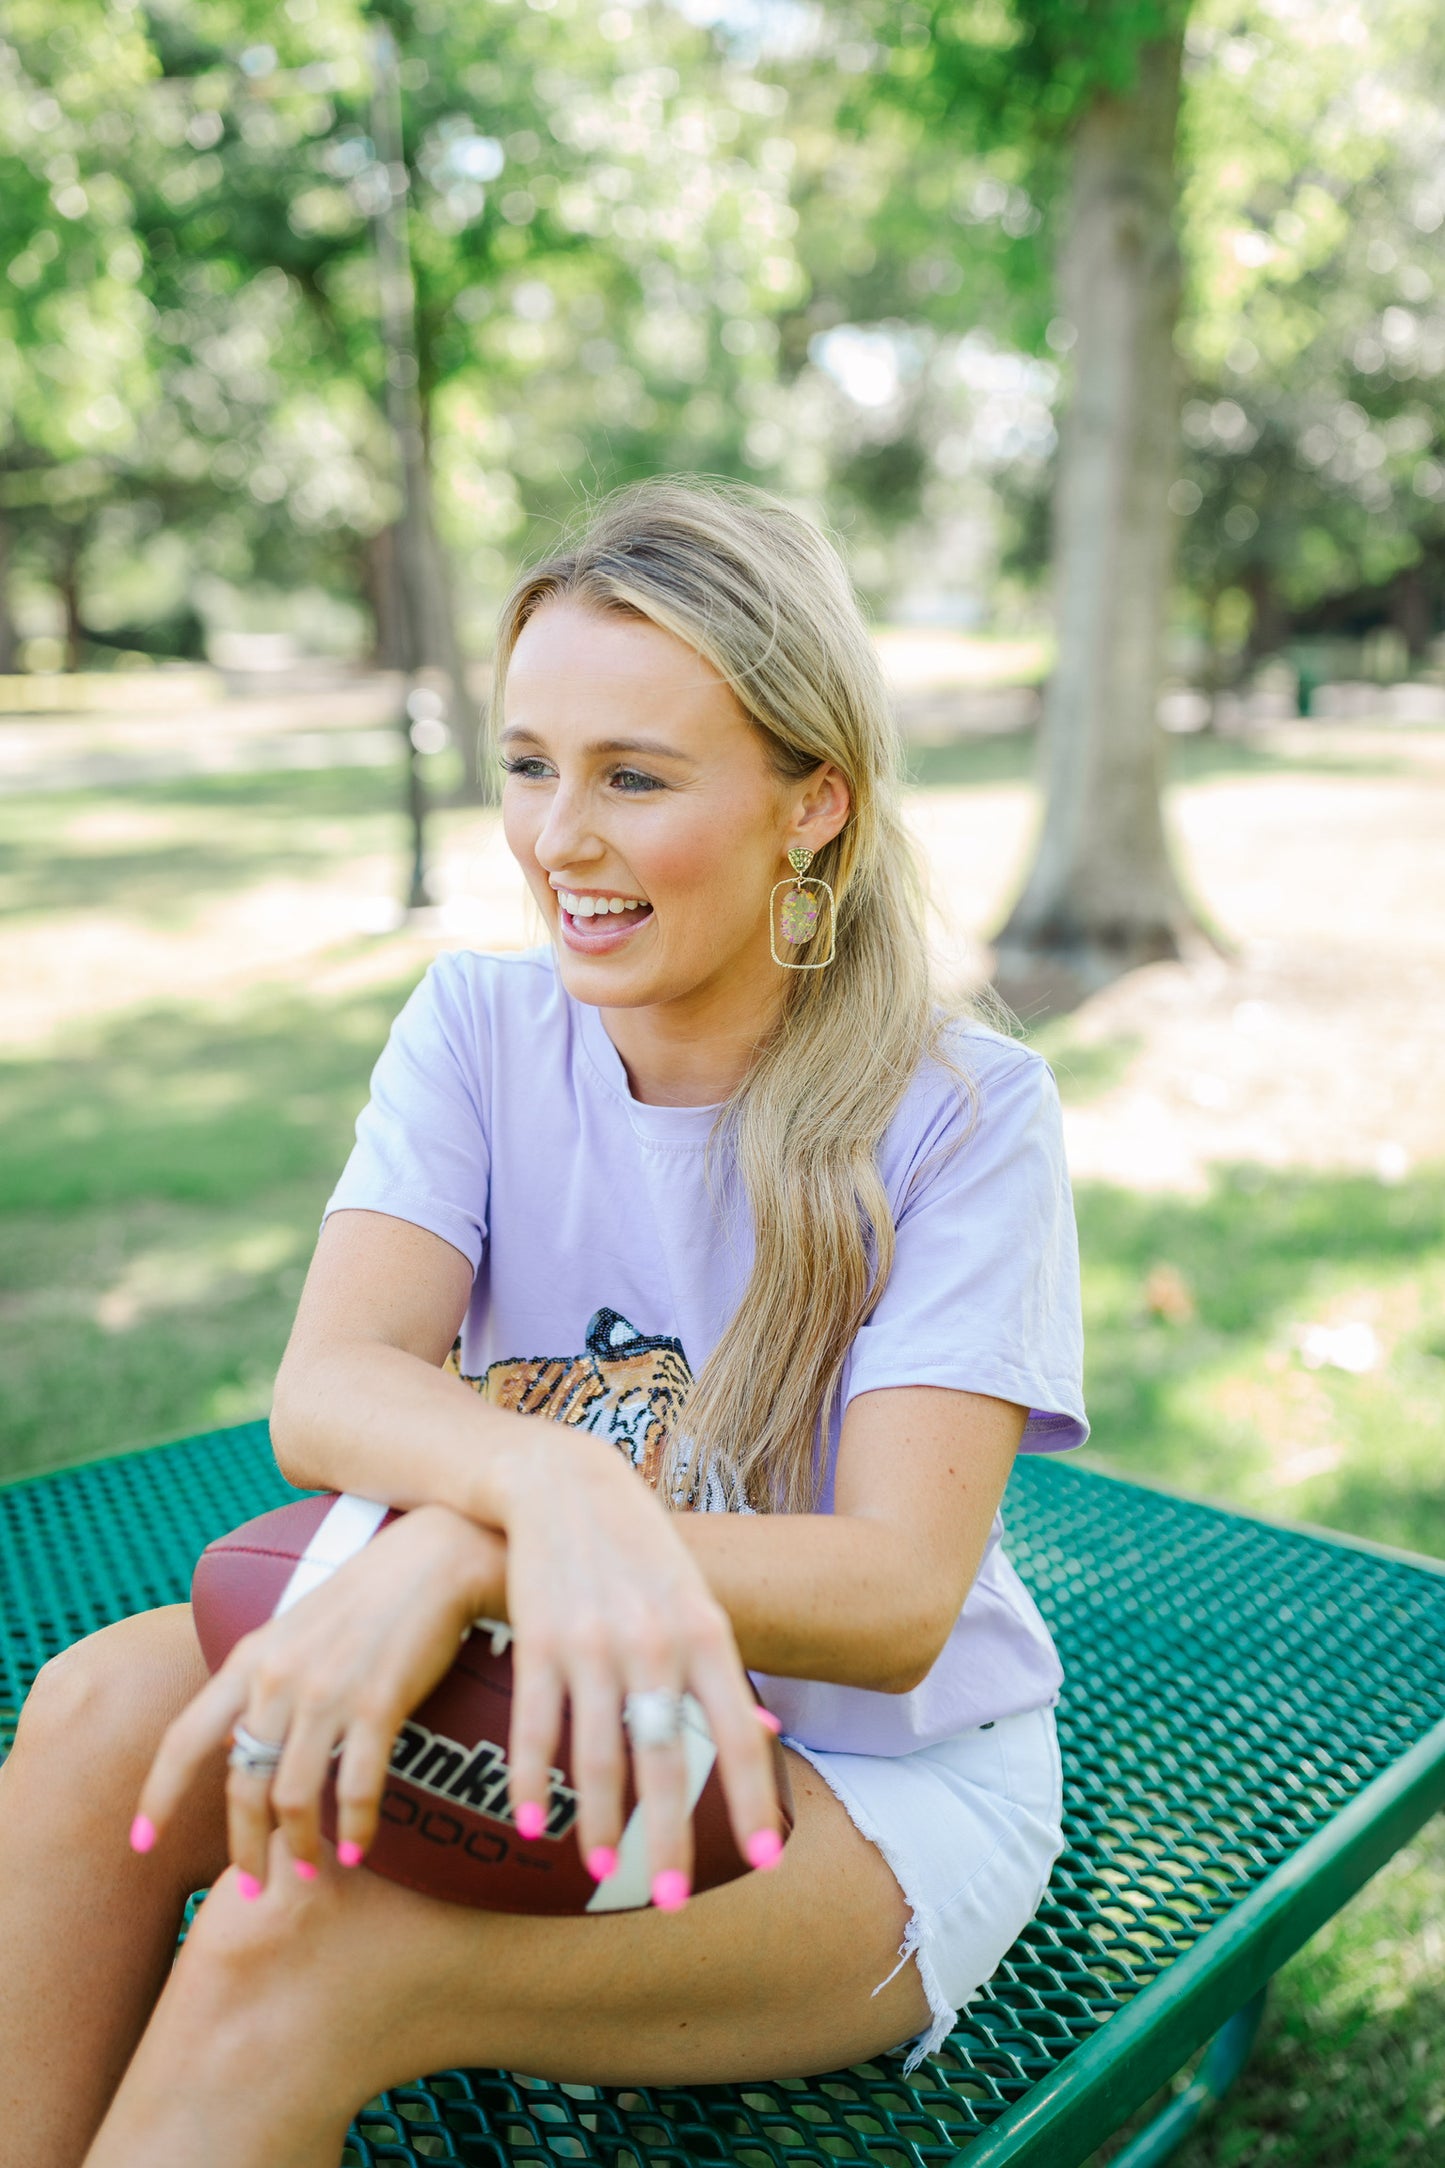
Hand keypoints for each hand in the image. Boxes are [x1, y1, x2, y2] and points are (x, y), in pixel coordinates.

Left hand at [135, 1505, 505, 1888]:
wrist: (437, 1555)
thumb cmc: (371, 1592)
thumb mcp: (296, 1626)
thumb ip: (261, 1680)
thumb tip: (235, 1741)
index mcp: (251, 1657)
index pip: (183, 1738)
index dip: (159, 1796)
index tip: (141, 1844)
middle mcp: (278, 1677)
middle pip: (239, 1783)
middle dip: (242, 1845)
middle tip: (252, 1885)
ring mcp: (326, 1691)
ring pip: (291, 1794)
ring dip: (296, 1845)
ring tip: (307, 1871)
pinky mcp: (378, 1702)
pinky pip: (356, 1784)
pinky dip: (355, 1826)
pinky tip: (359, 1848)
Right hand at [499, 1431, 780, 1905]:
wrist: (566, 1482)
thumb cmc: (641, 1549)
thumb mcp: (697, 1596)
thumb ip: (723, 1667)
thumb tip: (767, 1730)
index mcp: (707, 1634)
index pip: (739, 1734)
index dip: (753, 1800)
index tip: (766, 1862)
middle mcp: (655, 1644)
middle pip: (666, 1759)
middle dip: (668, 1837)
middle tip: (669, 1900)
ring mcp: (594, 1643)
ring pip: (596, 1754)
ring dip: (597, 1822)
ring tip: (597, 1871)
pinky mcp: (538, 1640)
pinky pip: (534, 1726)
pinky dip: (530, 1780)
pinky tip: (529, 1823)